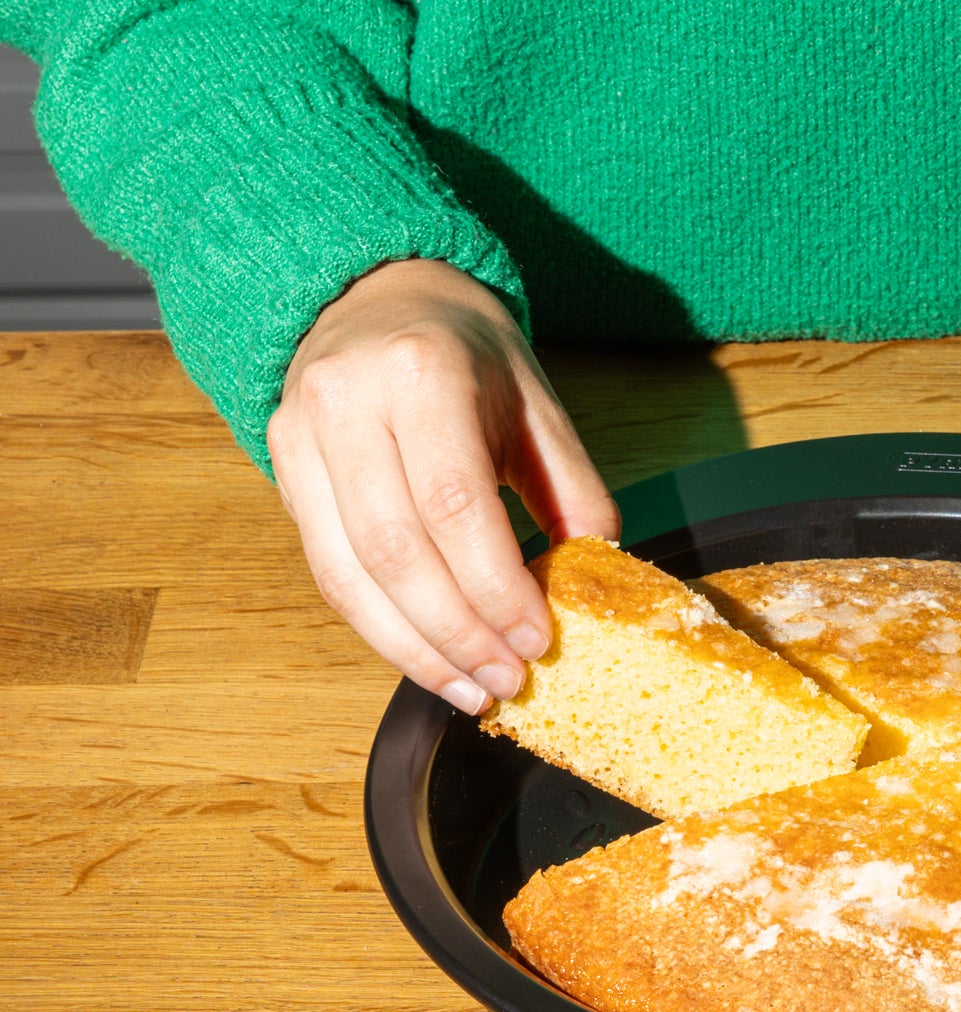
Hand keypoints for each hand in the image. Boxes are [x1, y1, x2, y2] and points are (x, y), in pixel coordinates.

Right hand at [269, 259, 618, 712]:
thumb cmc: (468, 354)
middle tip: (509, 680)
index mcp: (421, 373)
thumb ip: (573, 490)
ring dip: (415, 649)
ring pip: (348, 574)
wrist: (378, 293)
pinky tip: (429, 658)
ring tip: (472, 689)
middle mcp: (345, 402)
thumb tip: (598, 581)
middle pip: (395, 550)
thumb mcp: (538, 404)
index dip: (495, 588)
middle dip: (457, 634)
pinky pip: (328, 571)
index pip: (455, 505)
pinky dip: (381, 627)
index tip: (537, 638)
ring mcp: (299, 436)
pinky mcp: (282, 470)